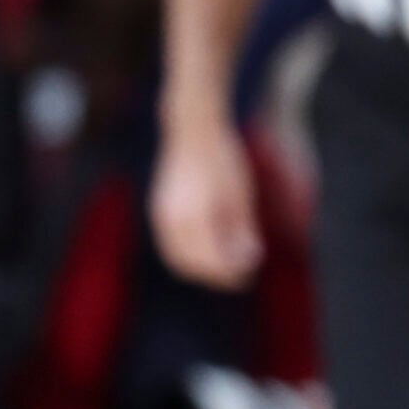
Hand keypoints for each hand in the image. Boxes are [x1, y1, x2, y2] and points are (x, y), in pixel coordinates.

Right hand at [151, 114, 262, 287]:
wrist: (193, 131)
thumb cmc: (224, 159)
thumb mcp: (240, 195)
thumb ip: (241, 229)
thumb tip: (249, 259)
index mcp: (195, 214)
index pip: (211, 258)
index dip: (230, 271)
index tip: (249, 273)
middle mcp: (173, 219)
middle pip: (192, 264)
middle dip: (216, 275)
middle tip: (241, 277)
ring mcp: (161, 215)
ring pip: (178, 259)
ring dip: (201, 269)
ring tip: (227, 268)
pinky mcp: (158, 211)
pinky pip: (170, 246)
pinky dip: (188, 256)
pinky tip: (210, 253)